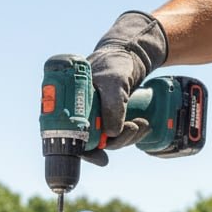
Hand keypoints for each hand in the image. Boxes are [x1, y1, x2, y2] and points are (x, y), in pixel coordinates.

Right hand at [82, 11, 167, 165]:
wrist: (130, 54)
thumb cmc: (115, 62)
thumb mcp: (114, 81)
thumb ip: (112, 105)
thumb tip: (111, 133)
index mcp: (69, 104)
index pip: (68, 136)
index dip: (84, 152)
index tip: (101, 157)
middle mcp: (79, 114)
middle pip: (91, 143)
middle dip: (114, 143)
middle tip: (132, 129)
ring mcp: (94, 117)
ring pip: (107, 140)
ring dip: (126, 138)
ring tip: (142, 124)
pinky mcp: (109, 118)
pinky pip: (117, 134)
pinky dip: (130, 134)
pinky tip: (143, 126)